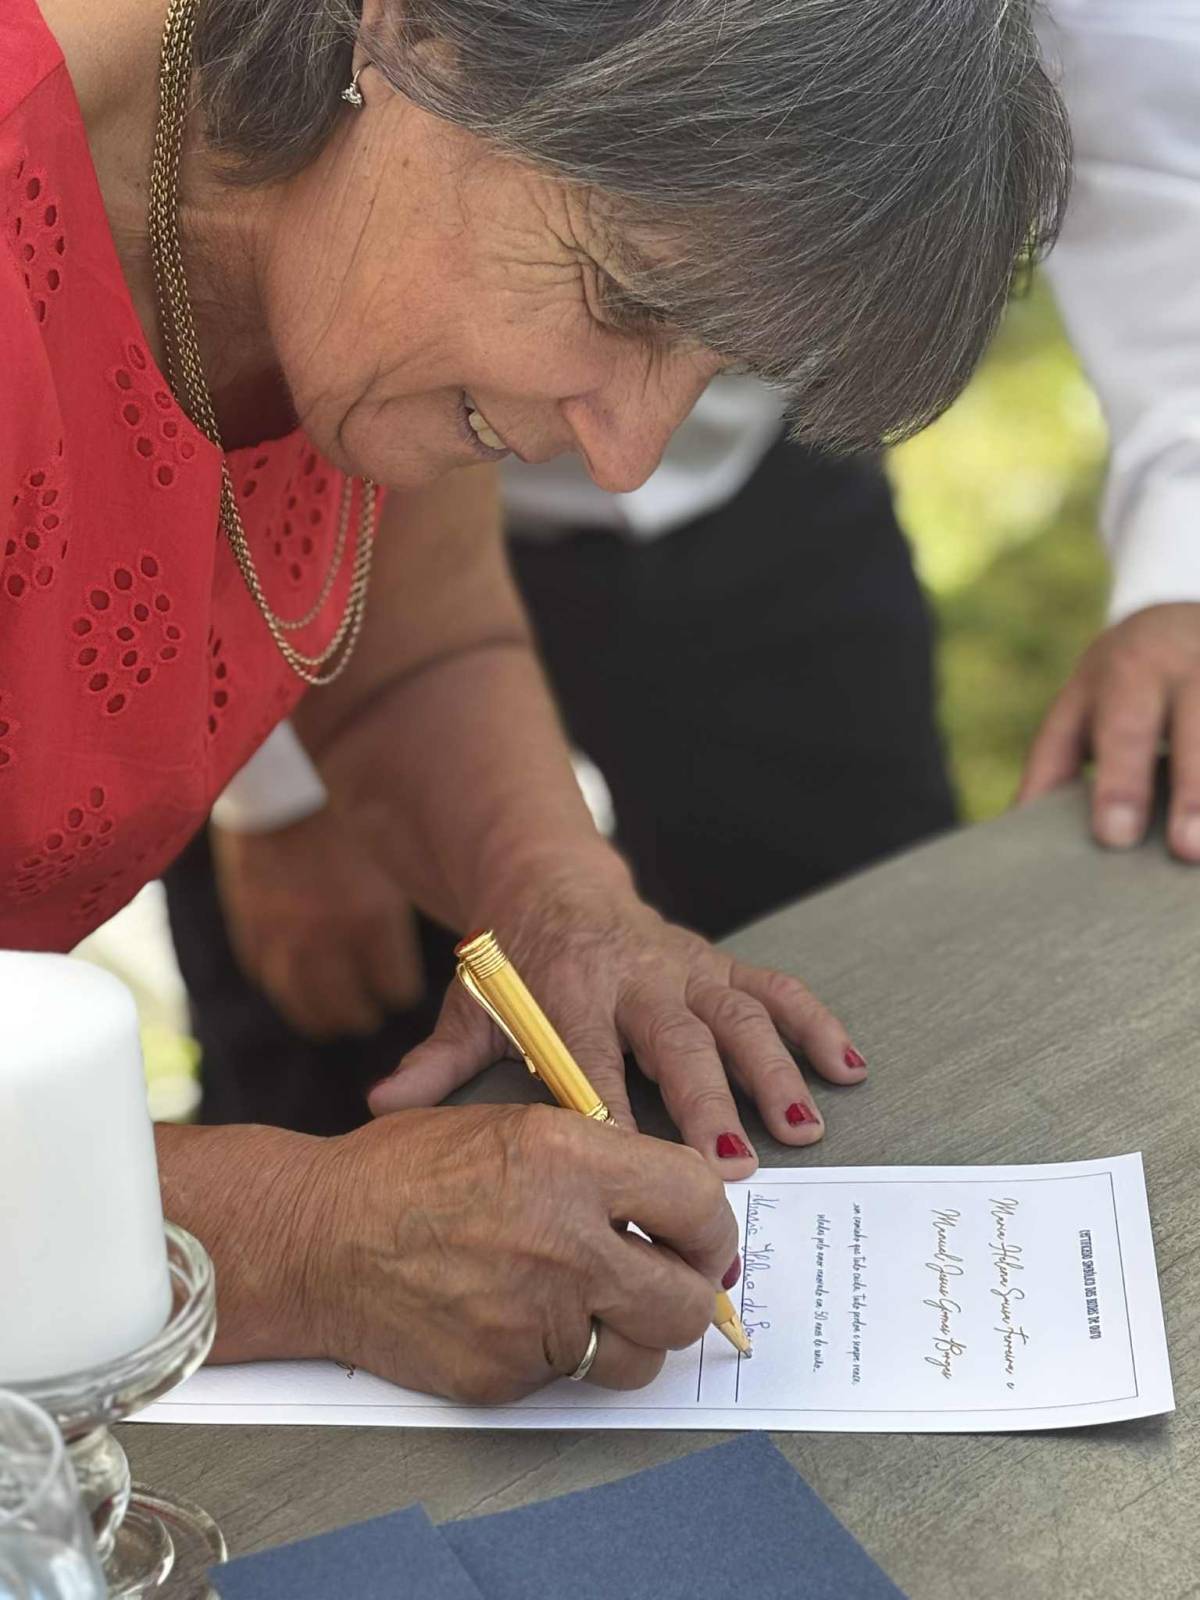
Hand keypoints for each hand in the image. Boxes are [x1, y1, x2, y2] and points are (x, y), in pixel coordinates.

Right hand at [202, 1105, 738, 1402]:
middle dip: (690, 1294)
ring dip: (633, 1335)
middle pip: (687, 1298)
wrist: (316, 1237)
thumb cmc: (405, 1171)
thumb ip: (598, 1162)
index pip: (698, 1199)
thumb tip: (672, 1200)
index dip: (710, 1226)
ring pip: (641, 1354)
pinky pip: (570, 1379)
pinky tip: (526, 1321)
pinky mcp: (505, 1374)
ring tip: (598, 1307)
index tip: (702, 1237)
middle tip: (671, 1284)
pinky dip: (560, 1356)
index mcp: (570, 1158)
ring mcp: (535, 1316)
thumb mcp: (512, 1126)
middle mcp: (564, 1239)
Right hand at [210, 807, 425, 1037]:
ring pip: (305, 1005)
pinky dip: (284, 983)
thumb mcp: (390, 852)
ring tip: (338, 1018)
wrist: (280, 776)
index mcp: (370, 916)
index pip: (395, 988)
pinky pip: (267, 975)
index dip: (400, 990)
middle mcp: (326, 936)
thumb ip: (399, 905)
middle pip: (350, 1010)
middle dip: (365, 1013)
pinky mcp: (249, 925)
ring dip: (325, 1015)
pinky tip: (297, 981)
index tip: (401, 988)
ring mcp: (282, 936)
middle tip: (372, 1012)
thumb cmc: (349, 806)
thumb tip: (430, 933)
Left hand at [368, 860, 866, 1175]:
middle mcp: (633, 976)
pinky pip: (776, 987)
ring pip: (737, 1016)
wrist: (552, 886)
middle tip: (733, 1164)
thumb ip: (435, 1063)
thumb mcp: (471, 1009)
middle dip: (707, 1100)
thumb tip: (381, 1108)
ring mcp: (684, 966)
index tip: (631, 1167)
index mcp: (566, 992)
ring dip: (774, 1070)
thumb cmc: (514, 968)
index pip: (587, 1056)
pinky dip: (814, 1023)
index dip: (610, 1109)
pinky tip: (848, 1067)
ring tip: (804, 1128)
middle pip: (674, 1042)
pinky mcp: (718, 962)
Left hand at [1019, 602, 1199, 859]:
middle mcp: (1194, 663)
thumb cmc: (1125, 680)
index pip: (1125, 728)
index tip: (1114, 836)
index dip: (1122, 782)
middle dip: (1195, 790)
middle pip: (1199, 727)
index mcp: (1132, 668)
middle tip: (1187, 851)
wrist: (1186, 614)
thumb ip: (1051, 763)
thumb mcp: (1080, 705)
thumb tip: (1015, 830)